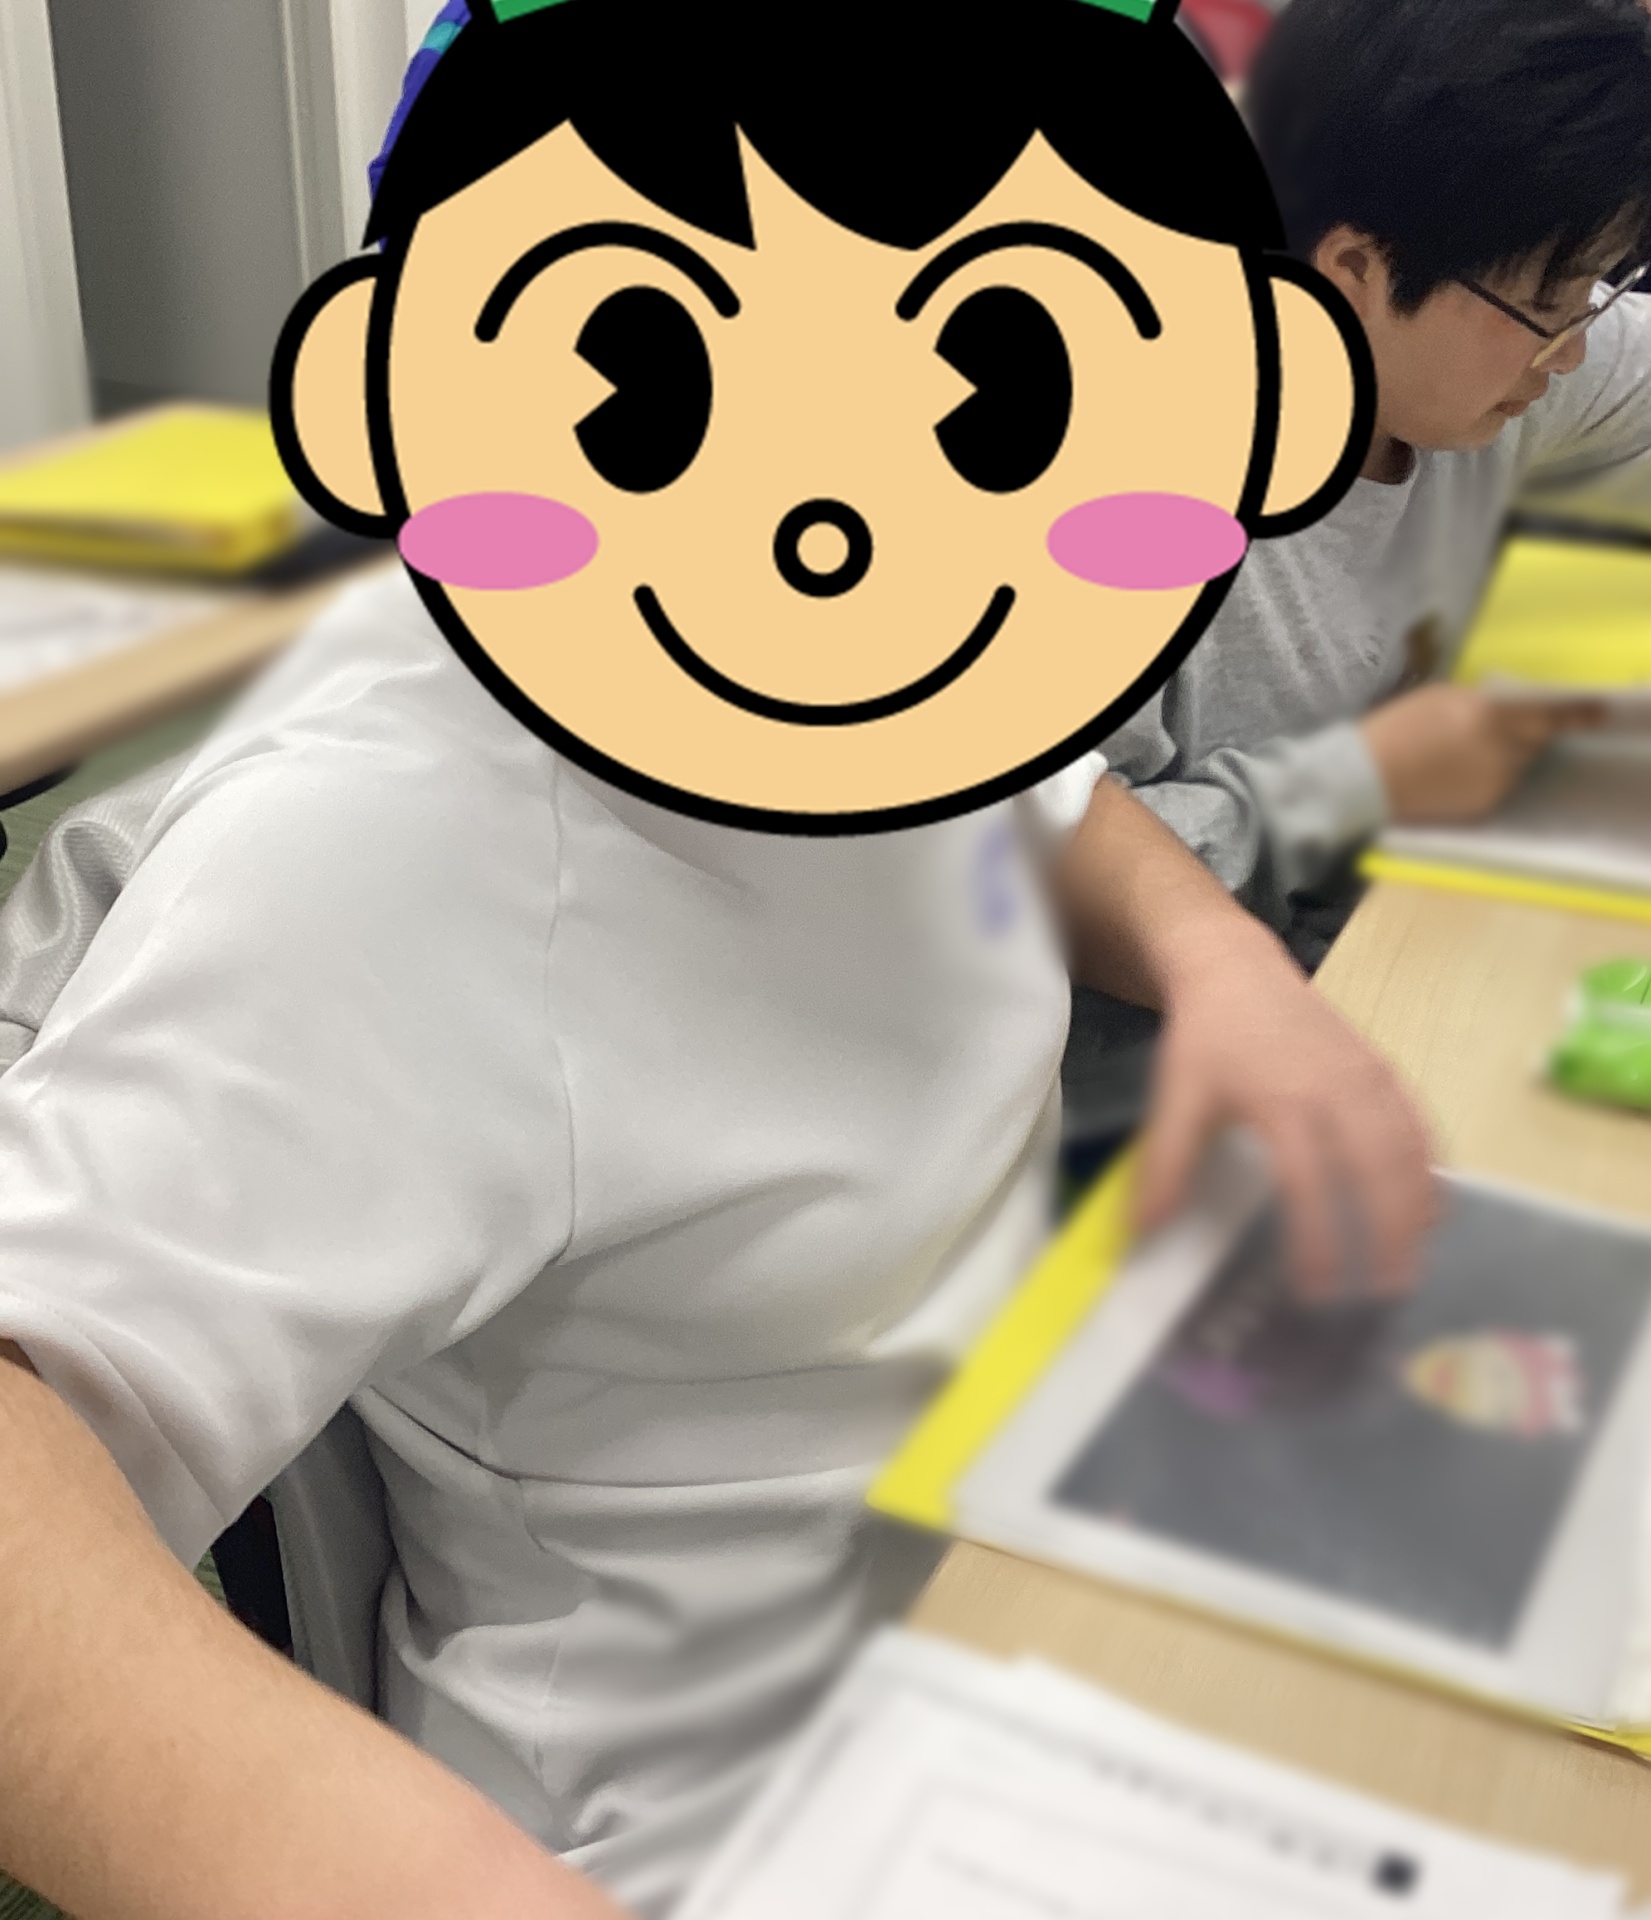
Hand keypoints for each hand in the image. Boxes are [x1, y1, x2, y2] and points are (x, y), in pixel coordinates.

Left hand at [1136, 926, 1436, 1301]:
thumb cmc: (1206, 1040)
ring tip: (1412, 1265)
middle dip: (1388, 1235)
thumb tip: (1144, 1234)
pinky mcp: (1384, 1068)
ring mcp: (1369, 1077)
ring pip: (1410, 1150)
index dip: (1318, 1238)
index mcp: (1281, 1099)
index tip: (1317, 1289)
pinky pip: (1420, 1125)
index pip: (1309, 1182)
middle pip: (1379, 1170)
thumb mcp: (1177, 1099)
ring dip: (1417, 1210)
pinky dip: (1432, 1170)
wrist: (1235, 968)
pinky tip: (1431, 1211)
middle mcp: (1337, 1088)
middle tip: (1385, 1292)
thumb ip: (1167, 1168)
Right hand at [1361, 684, 1603, 823]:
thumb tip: (1505, 709)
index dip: (1578, 713)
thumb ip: (1480, 702)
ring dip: (1502, 757)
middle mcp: (1504, 754)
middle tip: (1486, 730)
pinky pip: (1497, 786)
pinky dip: (1483, 778)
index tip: (1599, 711)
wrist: (1363, 780)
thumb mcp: (1440, 698)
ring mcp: (1495, 785)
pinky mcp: (1482, 808)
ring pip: (1516, 766)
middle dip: (1522, 735)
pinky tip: (1450, 775)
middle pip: (1533, 742)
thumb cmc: (1394, 729)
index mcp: (1493, 718)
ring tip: (1458, 755)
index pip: (1549, 716)